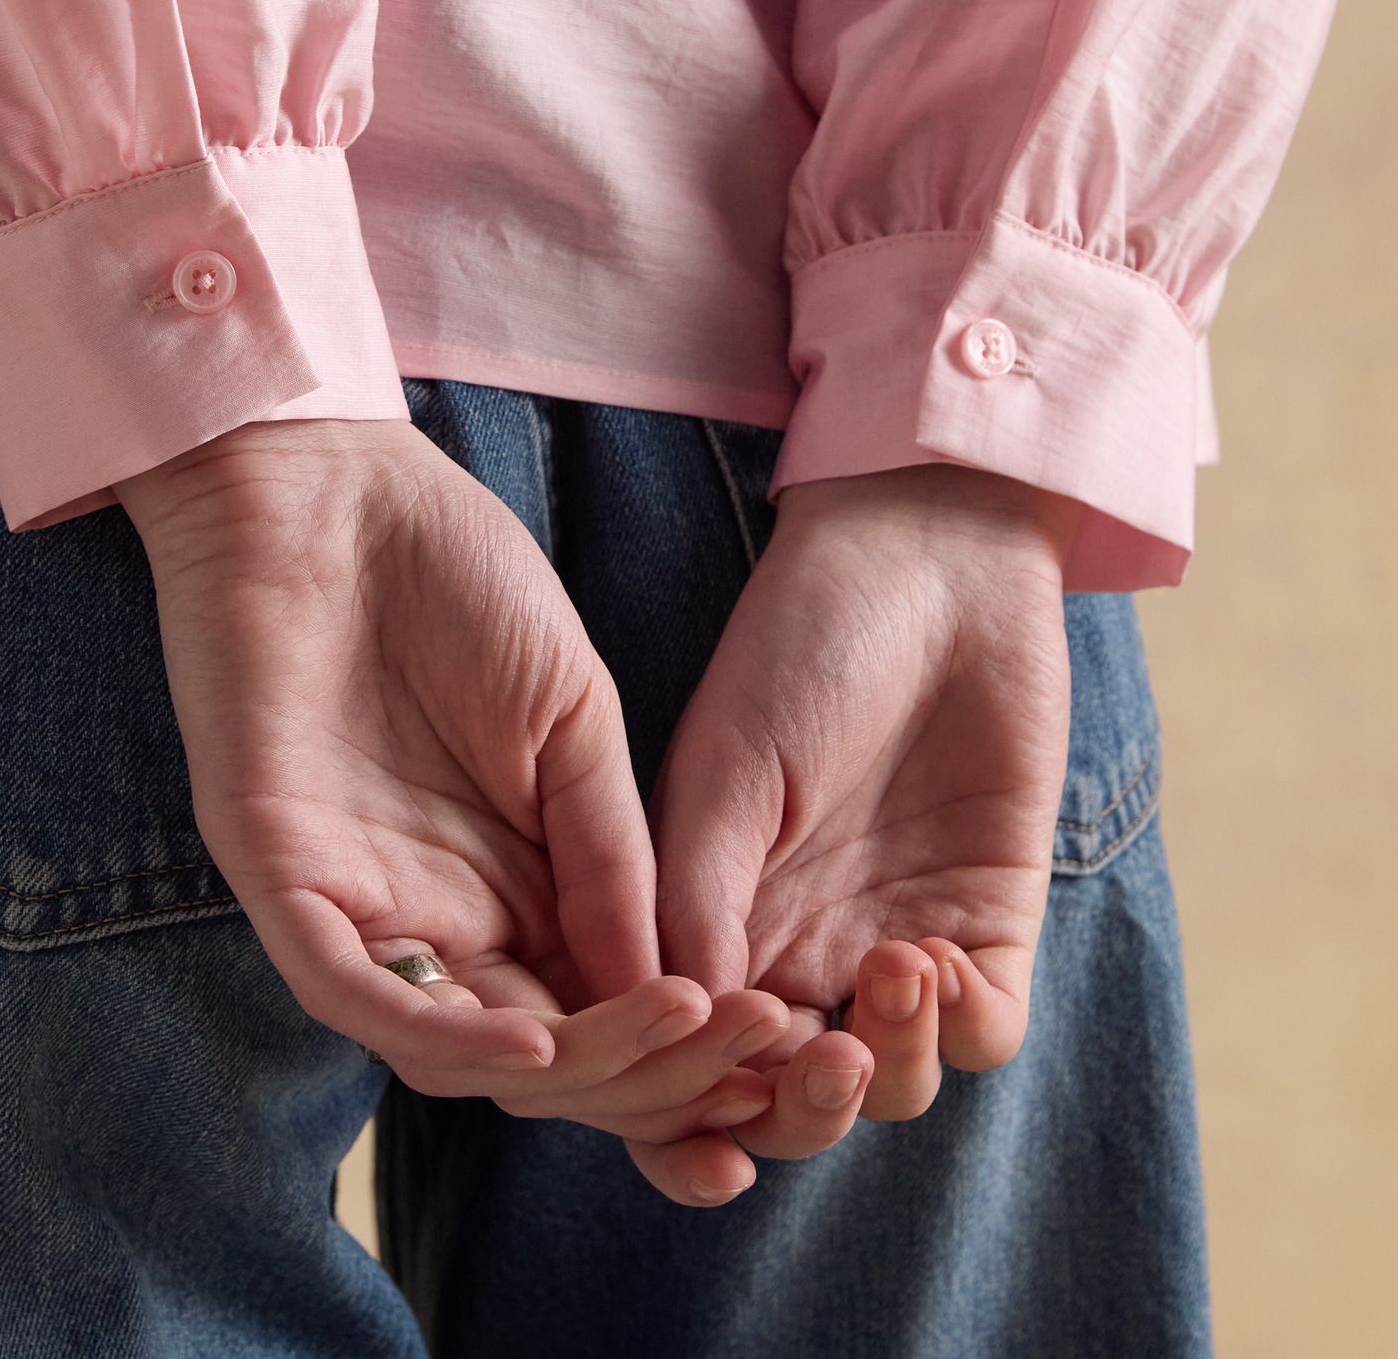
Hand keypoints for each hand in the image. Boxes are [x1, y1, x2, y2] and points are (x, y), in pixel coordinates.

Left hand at [114, 418, 793, 1160]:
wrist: (330, 485)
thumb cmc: (451, 574)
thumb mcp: (572, 715)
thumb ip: (613, 847)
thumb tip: (676, 983)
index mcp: (514, 877)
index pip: (600, 1008)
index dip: (687, 1046)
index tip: (787, 1044)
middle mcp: (438, 912)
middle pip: (543, 1053)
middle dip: (652, 1072)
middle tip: (752, 1045)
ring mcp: (355, 900)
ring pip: (455, 1049)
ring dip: (573, 1067)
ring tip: (678, 1031)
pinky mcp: (280, 875)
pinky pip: (356, 991)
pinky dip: (442, 1032)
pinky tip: (537, 1036)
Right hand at [639, 461, 1083, 1202]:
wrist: (932, 560)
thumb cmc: (805, 641)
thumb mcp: (731, 761)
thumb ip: (698, 891)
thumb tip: (683, 1022)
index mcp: (713, 913)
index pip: (694, 1057)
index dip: (696, 1097)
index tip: (717, 1070)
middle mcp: (798, 944)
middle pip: (793, 1099)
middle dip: (802, 1112)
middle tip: (820, 1061)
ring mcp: (896, 936)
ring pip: (891, 1085)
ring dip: (888, 1067)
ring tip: (894, 970)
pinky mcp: (990, 917)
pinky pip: (987, 1031)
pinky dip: (964, 1029)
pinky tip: (942, 959)